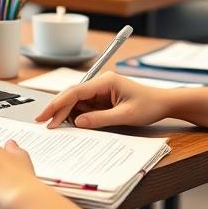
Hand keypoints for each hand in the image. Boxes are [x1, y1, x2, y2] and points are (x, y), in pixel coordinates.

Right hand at [35, 71, 171, 129]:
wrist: (164, 103)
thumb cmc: (149, 106)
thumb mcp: (125, 115)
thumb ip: (100, 119)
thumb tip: (77, 123)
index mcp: (105, 82)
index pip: (76, 91)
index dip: (59, 103)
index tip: (47, 116)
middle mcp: (100, 84)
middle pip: (73, 95)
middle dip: (58, 109)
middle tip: (44, 123)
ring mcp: (101, 91)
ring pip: (76, 102)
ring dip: (66, 113)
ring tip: (54, 126)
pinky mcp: (102, 99)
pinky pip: (85, 107)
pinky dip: (76, 115)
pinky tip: (68, 124)